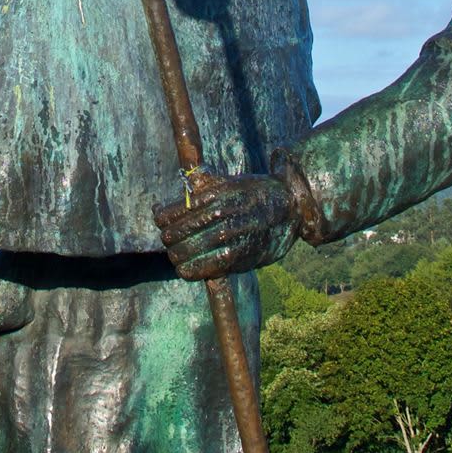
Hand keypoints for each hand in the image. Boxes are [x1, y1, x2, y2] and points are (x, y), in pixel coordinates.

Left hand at [155, 171, 295, 278]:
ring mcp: (228, 237)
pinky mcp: (236, 258)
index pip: (172, 213)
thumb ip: (200, 188)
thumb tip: (169, 200)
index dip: (162, 219)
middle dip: (169, 238)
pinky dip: (189, 270)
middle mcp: (220, 215)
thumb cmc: (254, 195)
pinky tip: (185, 268)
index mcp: (214, 194)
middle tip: (170, 239)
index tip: (161, 221)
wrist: (289, 210)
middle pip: (175, 234)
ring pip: (185, 253)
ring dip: (176, 255)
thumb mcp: (228, 182)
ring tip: (177, 254)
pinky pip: (202, 269)